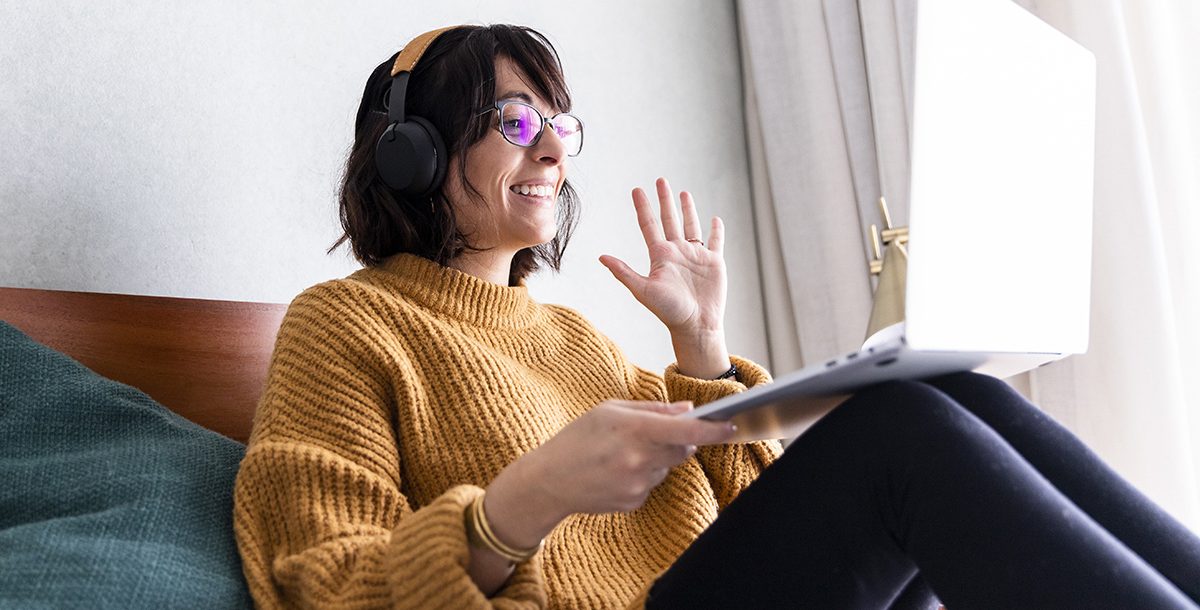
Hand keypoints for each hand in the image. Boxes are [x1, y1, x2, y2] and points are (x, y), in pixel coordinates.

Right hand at [484, 399, 735, 545]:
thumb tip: (688, 410)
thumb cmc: (577, 439)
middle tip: (650, 435)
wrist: (548, 482)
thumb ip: (652, 410)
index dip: (714, 428)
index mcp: (633, 429)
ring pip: (667, 467)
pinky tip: (616, 472)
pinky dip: (643, 476)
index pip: (686, 429)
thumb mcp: (609, 411)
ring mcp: (637, 484)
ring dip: (656, 459)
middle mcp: (639, 459)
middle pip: (682, 448)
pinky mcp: (634, 502)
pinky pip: (653, 484)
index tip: (733, 425)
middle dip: (677, 439)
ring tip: (622, 455)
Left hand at [599, 177, 726, 334]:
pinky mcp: (714, 262)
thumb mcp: (643, 290)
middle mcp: (677, 252)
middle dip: (665, 199)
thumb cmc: (669, 311)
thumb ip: (623, 272)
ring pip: (691, 225)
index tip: (636, 189)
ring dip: (687, 209)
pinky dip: (716, 230)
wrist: (696, 325)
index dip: (643, 207)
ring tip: (683, 193)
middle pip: (669, 219)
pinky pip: (715, 241)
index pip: (649, 224)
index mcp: (660, 255)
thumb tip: (601, 257)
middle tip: (660, 180)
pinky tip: (715, 219)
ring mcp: (696, 256)